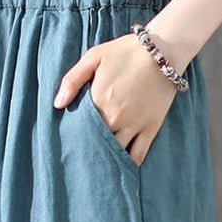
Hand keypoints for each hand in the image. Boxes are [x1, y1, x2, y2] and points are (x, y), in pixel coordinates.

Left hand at [53, 31, 177, 165]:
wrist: (163, 51)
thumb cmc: (126, 52)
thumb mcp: (93, 57)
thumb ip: (72, 80)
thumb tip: (58, 104)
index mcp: (99, 101)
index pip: (80, 128)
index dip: (74, 136)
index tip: (68, 143)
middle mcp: (115, 117)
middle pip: (97, 142)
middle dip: (88, 150)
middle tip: (80, 161)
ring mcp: (134, 125)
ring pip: (116, 152)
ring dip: (107, 160)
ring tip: (97, 169)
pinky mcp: (151, 127)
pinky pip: (139, 153)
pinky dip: (129, 164)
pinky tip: (122, 170)